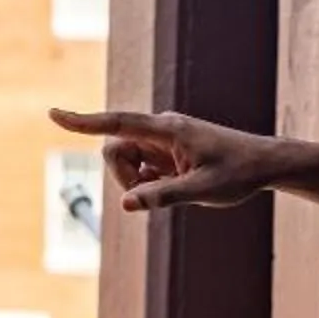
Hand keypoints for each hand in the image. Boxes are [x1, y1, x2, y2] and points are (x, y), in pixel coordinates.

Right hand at [46, 107, 290, 213]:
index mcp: (167, 129)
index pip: (116, 123)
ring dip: (138, 182)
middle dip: (123, 175)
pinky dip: (148, 184)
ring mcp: (162, 141)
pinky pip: (141, 170)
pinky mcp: (166, 154)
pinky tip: (177, 187)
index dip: (83, 121)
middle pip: (114, 149)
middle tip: (154, 193)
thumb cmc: (238, 173)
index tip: (54, 114)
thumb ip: (164, 197)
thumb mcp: (202, 191)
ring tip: (175, 189)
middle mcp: (160, 130)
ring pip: (126, 162)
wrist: (264, 165)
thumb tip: (127, 203)